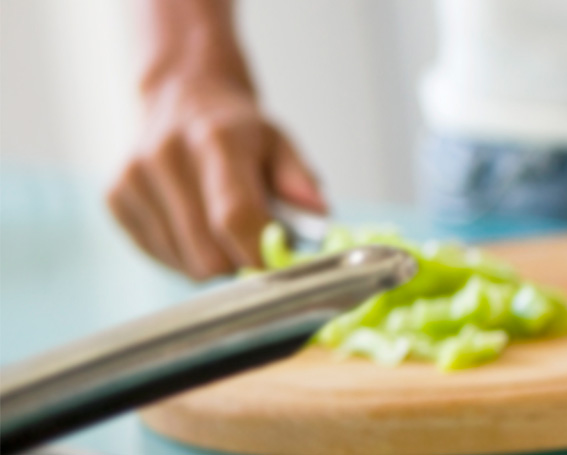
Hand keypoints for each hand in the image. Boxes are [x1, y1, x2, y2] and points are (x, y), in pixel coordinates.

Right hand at [106, 78, 325, 279]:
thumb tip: (318, 215)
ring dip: (213, 260)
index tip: (281, 267)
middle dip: (239, 261)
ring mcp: (133, 179)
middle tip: (255, 245)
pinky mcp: (114, 198)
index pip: (234, 216)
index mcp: (215, 140)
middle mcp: (165, 156)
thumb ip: (300, 179)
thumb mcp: (280, 143)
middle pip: (206, 252)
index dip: (259, 253)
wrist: (182, 101)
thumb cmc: (238, 131)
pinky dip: (184, 254)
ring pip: (183, 262)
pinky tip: (194, 224)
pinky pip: (159, 256)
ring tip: (222, 228)